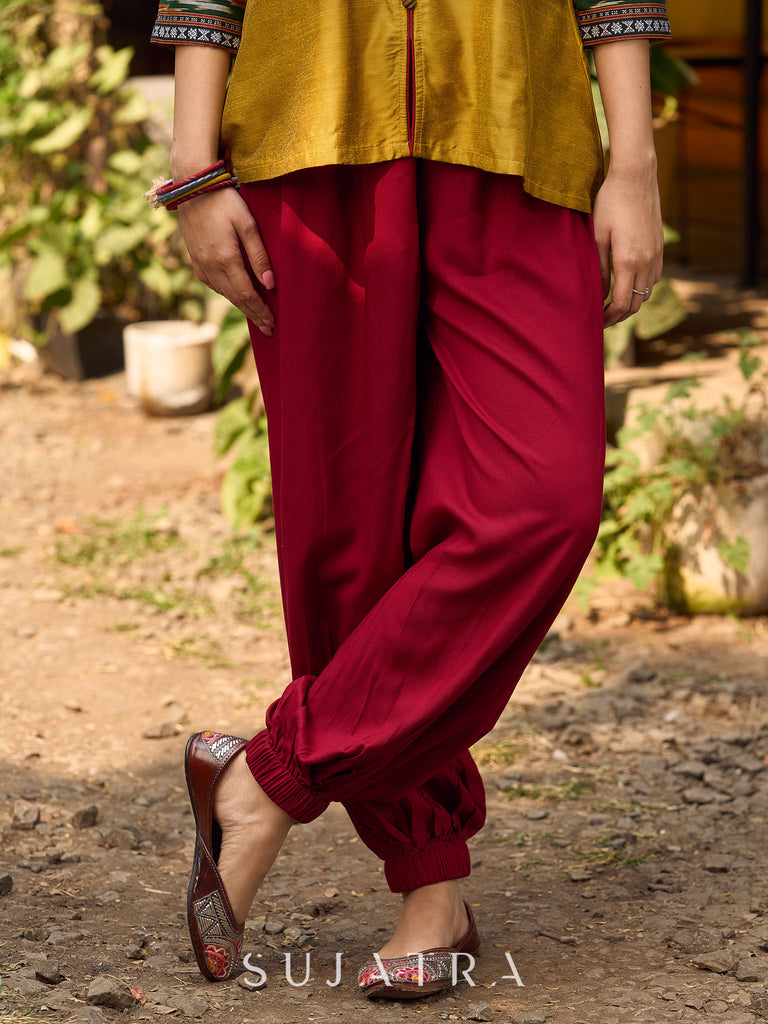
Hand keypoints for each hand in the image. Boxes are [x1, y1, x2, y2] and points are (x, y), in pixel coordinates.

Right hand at [177, 188, 275, 335]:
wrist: (192, 186)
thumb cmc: (225, 201)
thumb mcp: (248, 224)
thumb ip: (259, 255)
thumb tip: (271, 285)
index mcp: (225, 259)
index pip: (247, 294)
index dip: (260, 311)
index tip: (272, 323)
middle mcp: (211, 266)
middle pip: (235, 299)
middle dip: (253, 315)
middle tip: (269, 330)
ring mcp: (200, 264)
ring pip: (223, 294)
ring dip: (241, 307)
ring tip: (256, 317)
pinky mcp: (195, 259)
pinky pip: (212, 284)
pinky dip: (226, 294)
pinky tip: (235, 296)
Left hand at [592, 164, 663, 327]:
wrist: (636, 176)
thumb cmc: (610, 203)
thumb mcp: (597, 237)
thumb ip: (600, 269)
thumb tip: (601, 294)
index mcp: (628, 261)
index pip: (621, 303)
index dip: (609, 318)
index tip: (597, 322)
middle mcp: (646, 261)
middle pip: (636, 303)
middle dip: (619, 315)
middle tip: (603, 318)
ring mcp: (656, 254)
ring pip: (646, 292)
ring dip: (631, 302)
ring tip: (613, 304)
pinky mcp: (660, 247)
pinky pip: (654, 278)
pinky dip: (641, 288)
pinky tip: (628, 284)